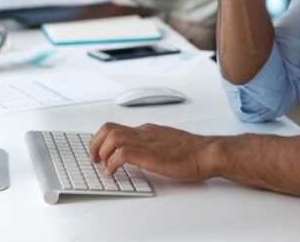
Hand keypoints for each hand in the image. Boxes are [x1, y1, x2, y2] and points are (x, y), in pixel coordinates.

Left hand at [89, 122, 212, 180]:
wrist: (206, 152)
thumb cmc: (192, 151)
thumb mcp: (167, 143)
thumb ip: (153, 145)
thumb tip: (141, 154)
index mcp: (148, 130)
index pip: (117, 128)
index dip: (103, 140)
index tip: (99, 153)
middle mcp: (144, 132)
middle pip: (109, 127)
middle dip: (95, 143)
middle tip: (93, 158)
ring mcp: (146, 142)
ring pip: (112, 136)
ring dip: (101, 152)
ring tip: (102, 165)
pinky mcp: (150, 154)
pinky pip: (122, 154)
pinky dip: (112, 163)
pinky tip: (114, 172)